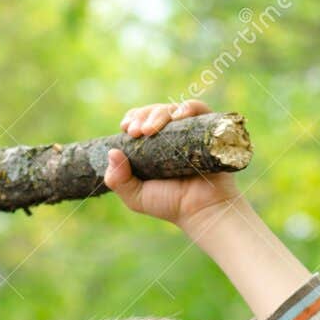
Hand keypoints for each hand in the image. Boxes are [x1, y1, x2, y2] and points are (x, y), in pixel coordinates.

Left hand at [104, 99, 242, 229]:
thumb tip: (112, 151)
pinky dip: (188, 108)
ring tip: (150, 130)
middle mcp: (170, 135)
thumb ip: (118, 180)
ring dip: (159, 114)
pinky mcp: (207, 130)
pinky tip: (178, 116)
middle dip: (143, 116)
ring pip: (172, 109)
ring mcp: (189, 132)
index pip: (140, 121)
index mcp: (152, 145)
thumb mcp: (135, 197)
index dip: (132, 119)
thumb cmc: (170, 204)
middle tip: (137, 131)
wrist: (201, 211)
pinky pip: (198, 110)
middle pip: (154, 112)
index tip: (127, 128)